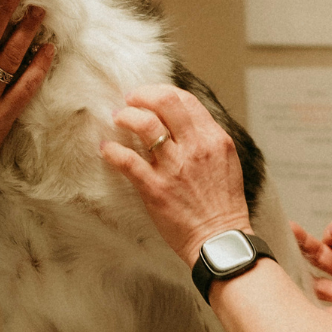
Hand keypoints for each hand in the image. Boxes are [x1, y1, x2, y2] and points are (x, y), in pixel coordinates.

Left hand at [99, 84, 251, 264]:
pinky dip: (112, 151)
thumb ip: (206, 140)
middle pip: (165, 102)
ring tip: (118, 118)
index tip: (149, 96)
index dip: (162, 92)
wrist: (219, 239)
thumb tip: (182, 123)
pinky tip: (106, 149)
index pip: (185, 100)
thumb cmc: (223, 205)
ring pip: (144, 124)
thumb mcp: (225, 162)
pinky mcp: (155, 188)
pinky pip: (127, 160)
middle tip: (130, 100)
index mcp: (214, 139)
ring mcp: (174, 167)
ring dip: (126, 116)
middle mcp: (195, 148)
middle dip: (142, 95)